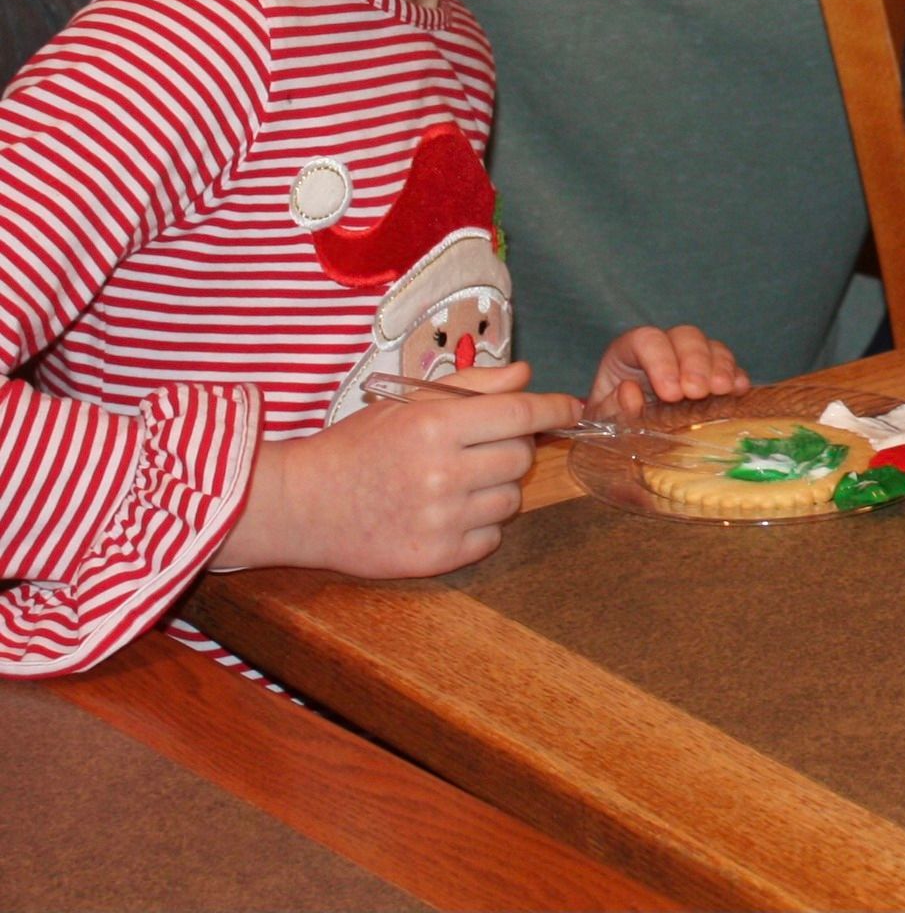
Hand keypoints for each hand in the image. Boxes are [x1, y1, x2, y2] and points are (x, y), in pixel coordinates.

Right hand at [216, 361, 576, 578]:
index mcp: (435, 426)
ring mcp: (440, 520)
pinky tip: (448, 512)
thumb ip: (472, 387)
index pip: (520, 415)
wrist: (304, 505)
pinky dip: (480, 525)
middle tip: (480, 446)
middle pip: (520, 457)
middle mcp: (442, 472)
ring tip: (459, 480)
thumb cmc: (357, 446)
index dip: (553, 409)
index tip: (571, 407)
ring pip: (511, 500)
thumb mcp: (409, 404)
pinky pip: (491, 537)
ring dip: (498, 487)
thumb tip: (525, 376)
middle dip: (512, 448)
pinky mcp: (435, 558)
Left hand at [588, 324, 749, 417]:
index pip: (647, 340)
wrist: (624, 438)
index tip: (671, 393)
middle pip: (684, 336)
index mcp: (628, 352)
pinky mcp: (711, 377)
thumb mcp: (601, 420)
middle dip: (694, 362)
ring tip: (722, 390)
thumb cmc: (611, 424)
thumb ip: (611, 407)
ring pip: (709, 346)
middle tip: (697, 392)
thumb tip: (630, 393)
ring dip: (719, 366)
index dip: (661, 361)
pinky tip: (740, 390)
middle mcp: (662, 349)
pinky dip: (736, 375)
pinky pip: (729, 366)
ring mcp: (689, 360)